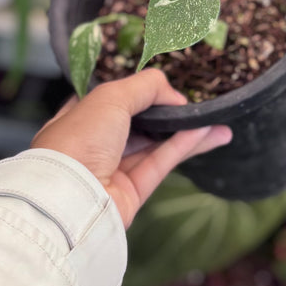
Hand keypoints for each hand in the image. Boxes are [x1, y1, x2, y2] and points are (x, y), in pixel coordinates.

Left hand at [31, 69, 231, 226]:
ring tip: (217, 119)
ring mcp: (112, 169)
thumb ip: (146, 87)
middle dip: (166, 112)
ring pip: (154, 144)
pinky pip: (161, 163)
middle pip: (137, 122)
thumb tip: (174, 94)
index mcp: (77, 118)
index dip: (138, 91)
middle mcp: (93, 144)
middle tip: (196, 102)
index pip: (111, 99)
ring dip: (186, 131)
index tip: (164, 85)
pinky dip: (183, 146)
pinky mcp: (131, 193)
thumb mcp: (111, 97)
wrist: (69, 200)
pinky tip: (207, 133)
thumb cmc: (81, 138)